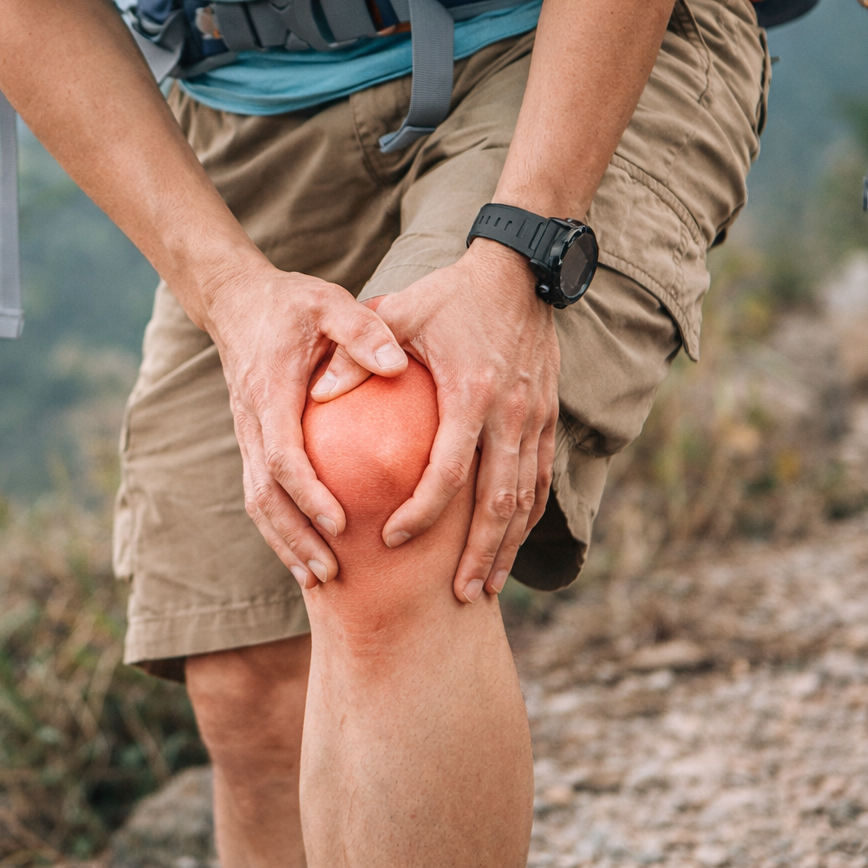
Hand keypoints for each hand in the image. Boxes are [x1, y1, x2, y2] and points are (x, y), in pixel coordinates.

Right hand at [205, 263, 408, 589]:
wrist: (237, 301)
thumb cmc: (293, 302)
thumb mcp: (330, 303)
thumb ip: (363, 331)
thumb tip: (397, 366)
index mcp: (270, 390)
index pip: (282, 455)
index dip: (308, 494)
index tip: (339, 523)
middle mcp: (250, 419)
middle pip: (263, 493)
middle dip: (295, 537)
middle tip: (332, 572)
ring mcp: (246, 433)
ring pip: (256, 500)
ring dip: (284, 542)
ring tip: (320, 578)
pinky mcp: (251, 440)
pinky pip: (259, 492)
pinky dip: (279, 528)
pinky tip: (307, 553)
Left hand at [317, 240, 558, 599]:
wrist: (520, 272)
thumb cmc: (452, 294)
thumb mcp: (401, 313)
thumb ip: (359, 354)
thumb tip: (318, 393)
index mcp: (473, 395)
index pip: (448, 473)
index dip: (421, 513)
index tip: (392, 540)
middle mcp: (512, 415)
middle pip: (500, 504)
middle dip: (481, 554)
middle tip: (461, 595)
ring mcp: (537, 420)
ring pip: (528, 500)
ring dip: (509, 547)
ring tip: (487, 586)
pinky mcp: (548, 418)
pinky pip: (541, 481)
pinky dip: (527, 519)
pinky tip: (510, 545)